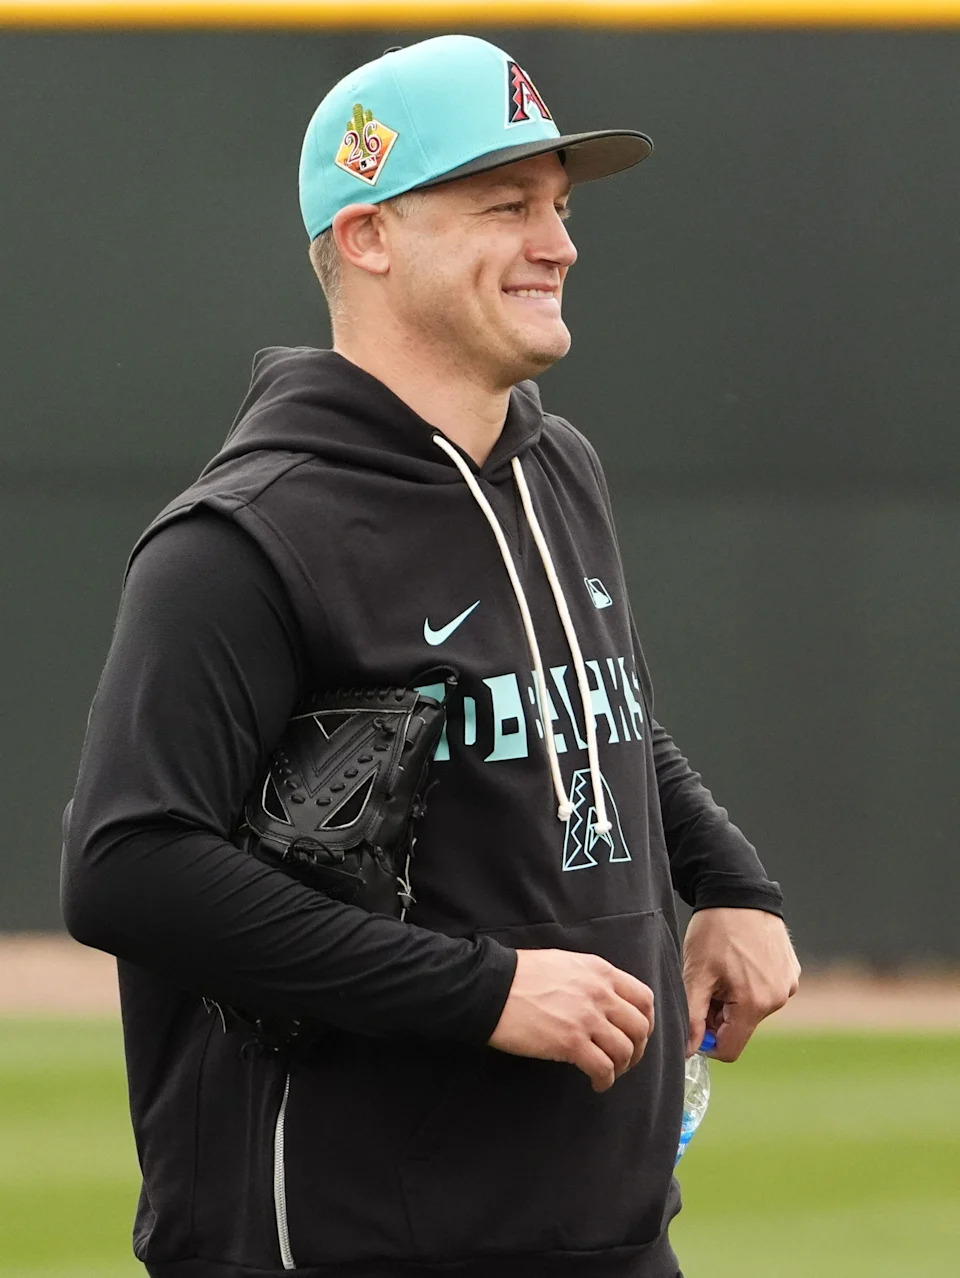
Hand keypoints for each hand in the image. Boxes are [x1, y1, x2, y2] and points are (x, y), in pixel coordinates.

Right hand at [488, 948, 654, 1092]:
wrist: (492, 988)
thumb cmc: (521, 975)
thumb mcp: (565, 963)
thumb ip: (591, 978)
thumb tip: (605, 998)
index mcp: (600, 971)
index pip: (643, 998)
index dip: (646, 1022)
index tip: (637, 1035)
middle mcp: (599, 993)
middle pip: (639, 1028)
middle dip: (637, 1049)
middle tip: (624, 1060)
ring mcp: (586, 1018)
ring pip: (624, 1051)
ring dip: (621, 1067)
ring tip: (608, 1073)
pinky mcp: (571, 1043)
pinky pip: (603, 1068)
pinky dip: (604, 1080)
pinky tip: (596, 1083)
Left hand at [683, 908, 799, 1060]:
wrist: (739, 891)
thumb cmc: (715, 929)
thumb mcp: (696, 973)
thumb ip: (692, 1016)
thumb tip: (688, 1050)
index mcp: (754, 1003)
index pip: (729, 1049)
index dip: (707, 1040)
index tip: (697, 1015)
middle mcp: (778, 999)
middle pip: (741, 1028)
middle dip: (720, 1015)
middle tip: (707, 983)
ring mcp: (788, 985)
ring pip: (753, 1010)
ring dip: (735, 999)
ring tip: (724, 966)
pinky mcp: (792, 971)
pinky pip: (767, 991)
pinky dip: (751, 984)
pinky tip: (740, 958)